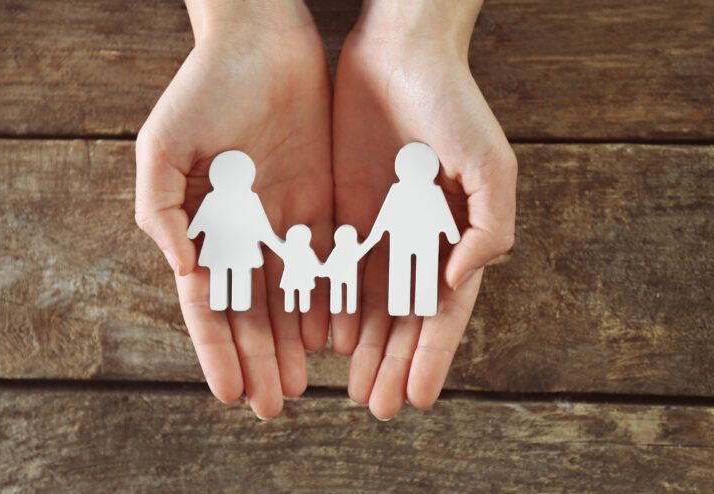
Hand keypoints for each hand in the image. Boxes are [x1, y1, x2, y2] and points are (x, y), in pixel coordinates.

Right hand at [135, 0, 332, 418]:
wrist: (263, 41)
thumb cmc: (204, 88)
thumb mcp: (163, 147)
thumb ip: (161, 213)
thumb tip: (184, 273)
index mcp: (202, 227)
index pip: (209, 304)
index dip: (218, 351)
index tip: (232, 394)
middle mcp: (242, 233)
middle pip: (251, 311)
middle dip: (260, 358)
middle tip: (275, 405)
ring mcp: (283, 221)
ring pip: (291, 296)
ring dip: (293, 341)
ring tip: (303, 382)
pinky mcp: (321, 202)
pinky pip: (328, 260)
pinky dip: (330, 298)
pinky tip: (335, 334)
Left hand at [332, 0, 516, 418]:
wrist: (399, 51)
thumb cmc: (451, 102)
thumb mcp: (490, 163)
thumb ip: (490, 227)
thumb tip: (460, 283)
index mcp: (454, 236)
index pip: (443, 311)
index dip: (432, 356)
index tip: (416, 398)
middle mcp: (416, 239)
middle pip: (403, 316)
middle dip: (392, 361)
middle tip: (375, 406)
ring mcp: (378, 226)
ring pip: (367, 299)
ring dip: (361, 344)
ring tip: (349, 384)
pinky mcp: (340, 207)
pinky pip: (331, 264)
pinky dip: (328, 301)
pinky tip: (320, 334)